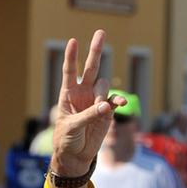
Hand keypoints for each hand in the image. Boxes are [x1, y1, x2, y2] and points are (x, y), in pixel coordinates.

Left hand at [49, 30, 120, 177]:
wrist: (75, 155)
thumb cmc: (66, 139)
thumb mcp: (72, 127)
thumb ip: (88, 115)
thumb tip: (106, 105)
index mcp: (68, 94)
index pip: (70, 71)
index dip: (71, 56)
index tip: (73, 41)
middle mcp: (83, 93)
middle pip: (91, 67)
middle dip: (96, 50)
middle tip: (100, 32)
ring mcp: (96, 101)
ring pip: (104, 85)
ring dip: (102, 94)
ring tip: (98, 109)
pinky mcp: (107, 112)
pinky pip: (115, 101)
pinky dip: (118, 100)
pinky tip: (120, 103)